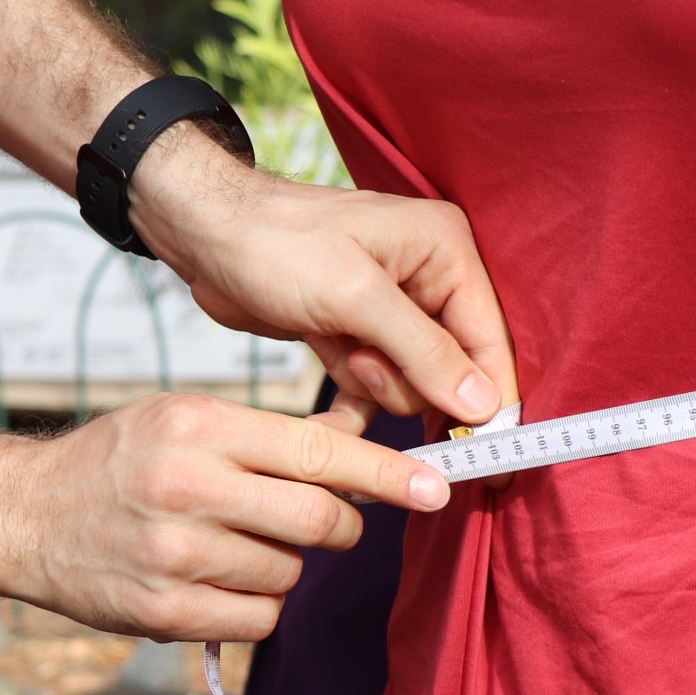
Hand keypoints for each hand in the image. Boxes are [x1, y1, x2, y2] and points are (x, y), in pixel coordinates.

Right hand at [1, 392, 451, 640]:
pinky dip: (254, 605)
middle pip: (319, 519)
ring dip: (282, 566)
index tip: (435, 487)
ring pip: (291, 574)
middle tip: (317, 520)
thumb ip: (271, 434)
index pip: (318, 451)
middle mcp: (187, 487)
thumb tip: (363, 438)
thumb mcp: (186, 418)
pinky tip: (214, 581)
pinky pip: (259, 620)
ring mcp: (175, 555)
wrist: (22, 516)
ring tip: (231, 545)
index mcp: (198, 426)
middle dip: (336, 525)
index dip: (387, 473)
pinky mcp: (165, 613)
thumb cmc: (116, 462)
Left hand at [129, 129, 518, 434]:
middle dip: (409, 382)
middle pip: (453, 370)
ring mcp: (389, 314)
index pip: (490, 338)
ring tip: (341, 353)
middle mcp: (426, 281)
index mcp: (445, 252)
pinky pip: (372, 392)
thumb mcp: (354, 295)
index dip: (492, 398)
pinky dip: (351, 406)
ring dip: (374, 387)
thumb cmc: (276, 243)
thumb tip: (484, 404)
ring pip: (411, 387)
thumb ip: (423, 350)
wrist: (203, 236)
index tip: (492, 458)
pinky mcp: (354, 338)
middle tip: (364, 361)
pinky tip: (326, 425)